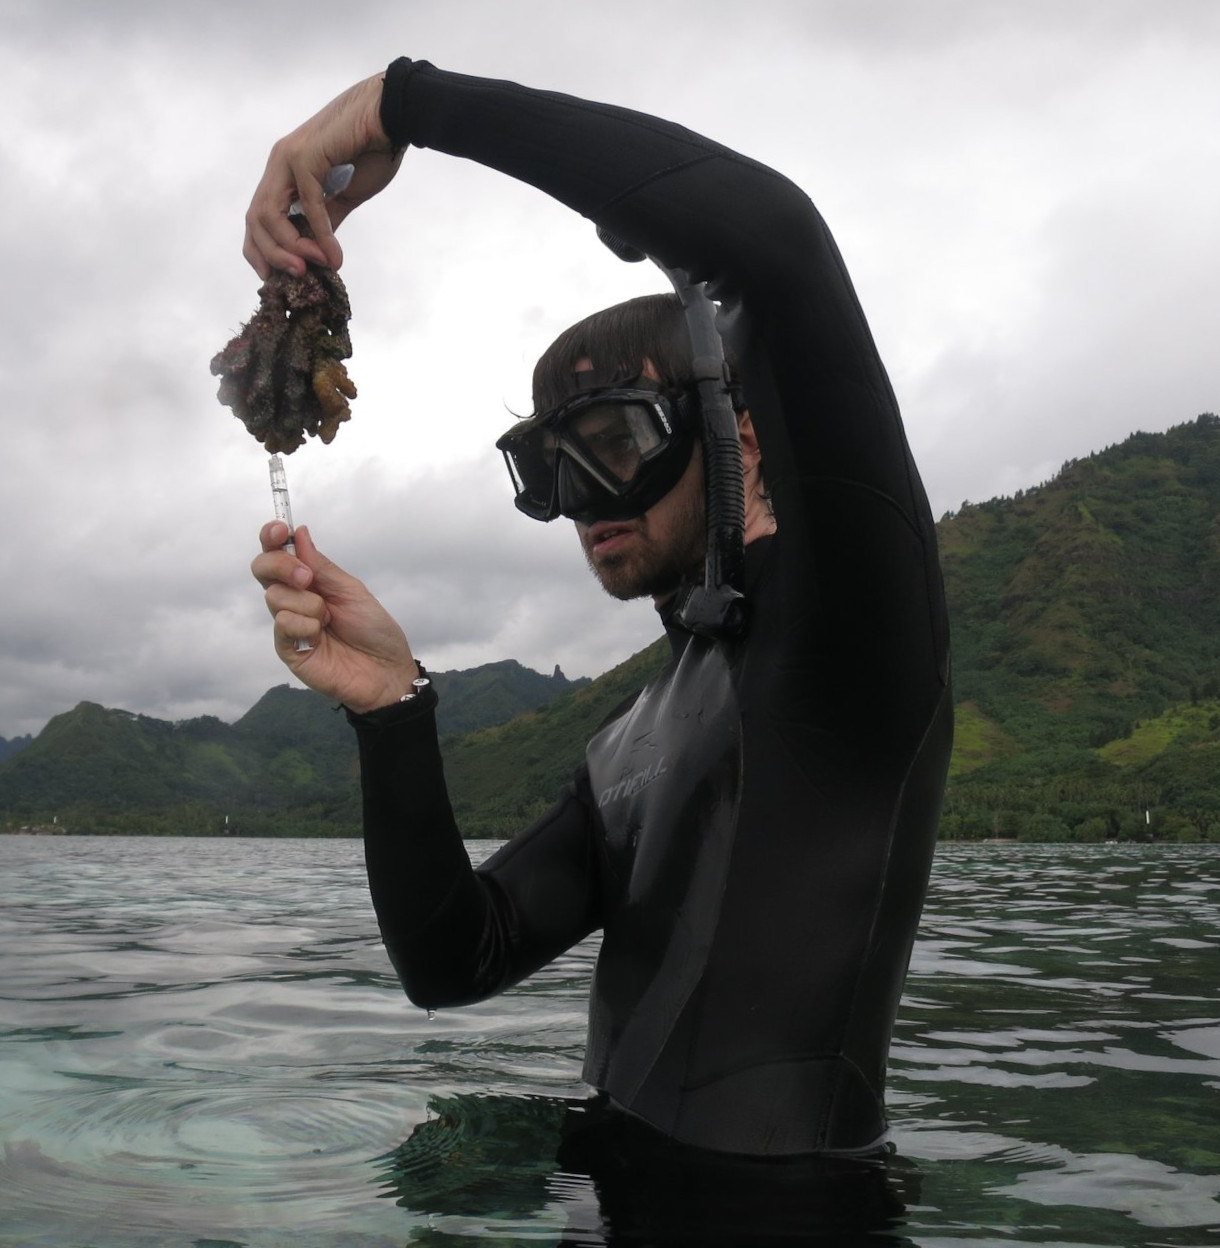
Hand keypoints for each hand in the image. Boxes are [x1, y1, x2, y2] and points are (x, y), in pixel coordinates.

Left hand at [243, 72, 404, 278]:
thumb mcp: (345, 197)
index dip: (262, 252)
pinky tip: (332, 254)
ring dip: (288, 248)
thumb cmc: (372, 151)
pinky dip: (319, 233)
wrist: (392, 117)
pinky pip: (306, 204)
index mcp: (284, 173)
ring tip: (314, 268)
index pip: (258, 219)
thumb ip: (326, 221)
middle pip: (254, 221)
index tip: (280, 279)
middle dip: (271, 256)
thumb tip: (319, 252)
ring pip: (268, 214)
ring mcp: (288, 158)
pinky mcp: (305, 156)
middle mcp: (279, 164)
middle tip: (298, 279)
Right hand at [252, 522, 417, 712]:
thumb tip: (299, 533)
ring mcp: (288, 624)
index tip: (279, 529)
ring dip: (308, 604)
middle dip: (282, 566)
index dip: (271, 537)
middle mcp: (294, 599)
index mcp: (309, 581)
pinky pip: (283, 623)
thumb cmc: (373, 630)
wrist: (385, 670)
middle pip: (263, 569)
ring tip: (328, 620)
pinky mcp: (287, 649)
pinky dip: (305, 625)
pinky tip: (321, 637)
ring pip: (274, 596)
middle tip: (307, 578)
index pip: (277, 554)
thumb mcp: (351, 590)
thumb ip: (322, 566)